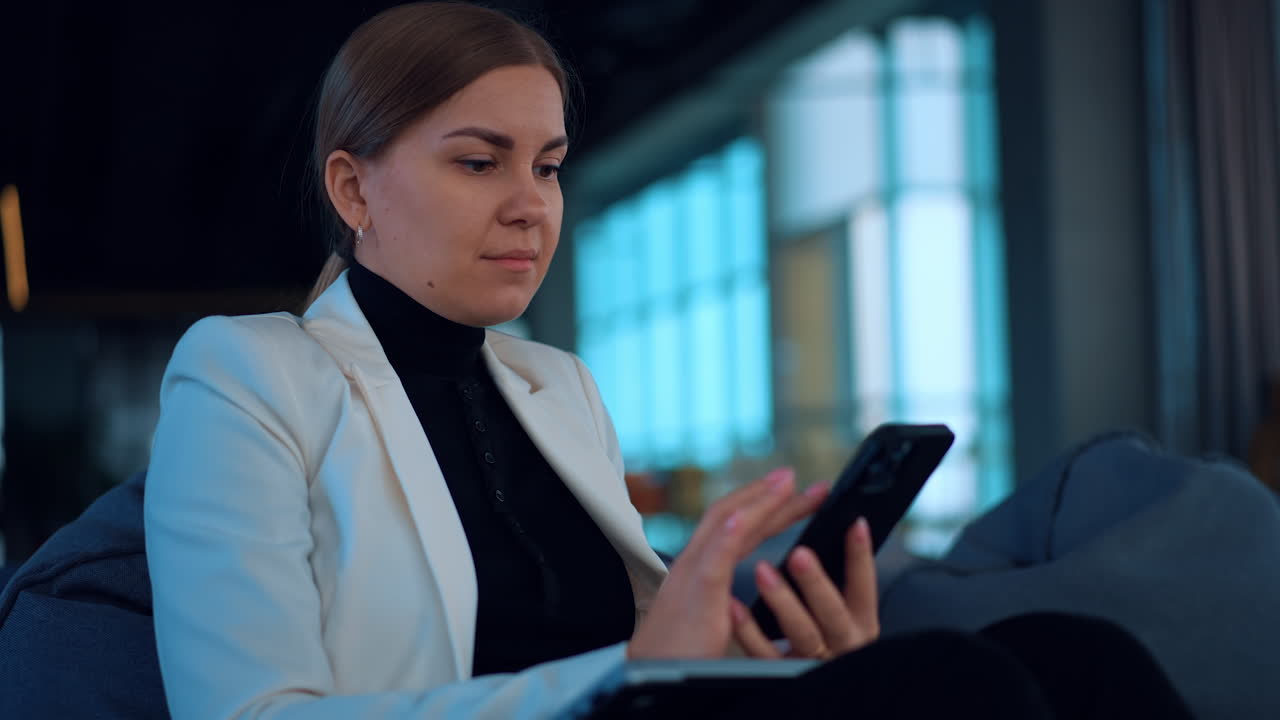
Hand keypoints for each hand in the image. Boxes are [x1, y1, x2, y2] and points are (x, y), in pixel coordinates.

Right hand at [627, 468, 829, 659]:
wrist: (649, 672)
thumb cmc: (679, 652)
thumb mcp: (708, 614)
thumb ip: (724, 597)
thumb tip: (744, 594)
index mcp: (703, 567)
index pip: (738, 526)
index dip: (765, 506)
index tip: (793, 491)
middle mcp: (696, 561)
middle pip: (735, 514)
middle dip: (768, 493)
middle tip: (800, 476)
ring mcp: (693, 573)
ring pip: (726, 525)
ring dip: (757, 500)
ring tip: (785, 482)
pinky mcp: (696, 593)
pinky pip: (713, 558)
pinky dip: (728, 534)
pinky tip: (743, 517)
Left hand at [728, 517, 879, 660]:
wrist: (790, 689)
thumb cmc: (815, 635)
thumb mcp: (832, 611)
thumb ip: (832, 582)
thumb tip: (825, 523)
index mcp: (858, 623)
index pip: (864, 587)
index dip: (862, 556)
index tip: (855, 523)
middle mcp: (840, 642)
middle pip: (832, 613)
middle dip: (816, 581)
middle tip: (799, 553)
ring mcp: (810, 660)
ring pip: (802, 632)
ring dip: (782, 599)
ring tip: (762, 570)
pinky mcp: (776, 675)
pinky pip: (763, 654)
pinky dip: (749, 629)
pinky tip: (734, 605)